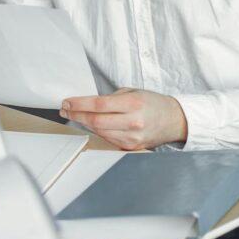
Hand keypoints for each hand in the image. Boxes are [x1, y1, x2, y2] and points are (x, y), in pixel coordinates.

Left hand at [59, 88, 187, 150]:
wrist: (174, 120)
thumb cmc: (153, 103)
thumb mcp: (133, 92)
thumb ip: (111, 98)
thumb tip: (87, 103)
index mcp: (133, 104)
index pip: (99, 105)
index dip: (79, 104)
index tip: (66, 102)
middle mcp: (133, 122)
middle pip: (96, 121)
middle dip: (76, 114)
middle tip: (65, 109)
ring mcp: (133, 137)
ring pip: (99, 132)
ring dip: (83, 123)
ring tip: (74, 115)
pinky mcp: (132, 146)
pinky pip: (108, 139)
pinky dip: (96, 131)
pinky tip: (89, 124)